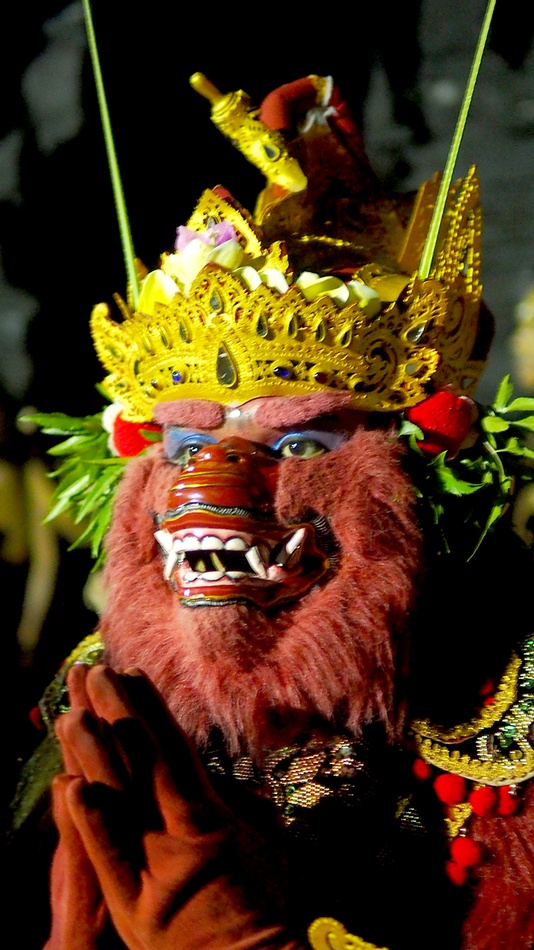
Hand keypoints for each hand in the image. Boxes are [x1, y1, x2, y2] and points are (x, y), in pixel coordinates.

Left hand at [52, 664, 300, 949]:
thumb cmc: (263, 908)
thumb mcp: (263, 844)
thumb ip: (237, 805)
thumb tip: (215, 774)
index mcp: (211, 814)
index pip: (174, 748)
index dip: (151, 709)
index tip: (131, 672)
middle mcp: (180, 832)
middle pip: (142, 760)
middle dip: (116, 713)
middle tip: (93, 671)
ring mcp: (155, 866)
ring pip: (120, 798)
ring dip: (92, 752)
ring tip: (70, 711)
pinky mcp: (133, 905)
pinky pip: (107, 856)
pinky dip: (89, 821)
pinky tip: (69, 787)